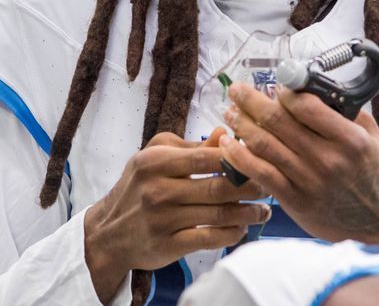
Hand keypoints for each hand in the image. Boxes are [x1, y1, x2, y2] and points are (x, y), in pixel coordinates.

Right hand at [83, 128, 268, 301]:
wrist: (109, 232)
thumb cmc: (138, 186)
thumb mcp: (155, 157)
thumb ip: (191, 147)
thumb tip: (225, 132)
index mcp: (156, 162)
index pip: (207, 157)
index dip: (238, 157)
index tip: (258, 157)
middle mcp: (158, 190)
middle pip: (217, 187)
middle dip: (250, 187)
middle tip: (269, 184)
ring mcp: (163, 220)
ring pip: (218, 215)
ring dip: (248, 213)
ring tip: (264, 210)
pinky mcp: (168, 246)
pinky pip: (209, 239)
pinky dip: (231, 234)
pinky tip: (242, 228)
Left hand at [219, 84, 378, 244]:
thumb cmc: (377, 176)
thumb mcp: (372, 136)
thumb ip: (346, 111)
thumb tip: (313, 88)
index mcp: (350, 139)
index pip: (306, 106)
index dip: (284, 91)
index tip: (274, 85)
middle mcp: (328, 159)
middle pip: (278, 121)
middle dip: (251, 101)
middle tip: (237, 90)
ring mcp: (309, 181)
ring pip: (264, 145)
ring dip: (241, 124)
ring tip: (229, 112)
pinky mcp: (295, 200)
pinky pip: (260, 174)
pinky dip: (239, 157)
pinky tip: (228, 144)